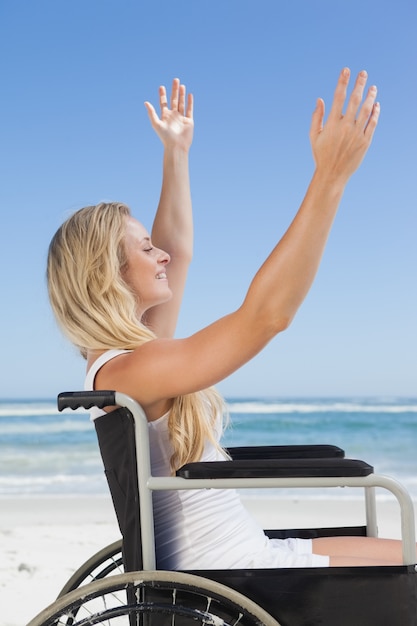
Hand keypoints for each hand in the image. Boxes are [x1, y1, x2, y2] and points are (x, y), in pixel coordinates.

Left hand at [144, 78, 193, 151]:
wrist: (176, 146)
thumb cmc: (165, 137)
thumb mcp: (156, 124)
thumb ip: (151, 113)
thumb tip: (145, 102)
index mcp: (165, 116)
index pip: (163, 103)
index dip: (162, 95)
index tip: (161, 87)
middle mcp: (173, 116)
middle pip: (173, 100)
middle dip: (174, 90)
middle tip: (175, 80)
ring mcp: (181, 118)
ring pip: (181, 103)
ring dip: (181, 94)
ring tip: (181, 85)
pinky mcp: (189, 121)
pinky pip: (189, 110)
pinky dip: (190, 102)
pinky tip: (189, 95)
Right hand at [310, 68, 379, 182]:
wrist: (332, 174)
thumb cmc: (321, 155)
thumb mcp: (314, 136)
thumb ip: (316, 117)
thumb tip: (320, 100)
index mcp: (332, 124)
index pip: (338, 97)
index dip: (342, 82)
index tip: (346, 70)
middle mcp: (345, 127)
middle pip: (354, 100)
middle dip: (359, 84)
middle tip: (363, 73)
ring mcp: (357, 134)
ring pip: (366, 110)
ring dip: (370, 97)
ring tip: (373, 87)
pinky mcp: (365, 142)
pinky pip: (372, 123)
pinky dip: (375, 113)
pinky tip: (376, 105)